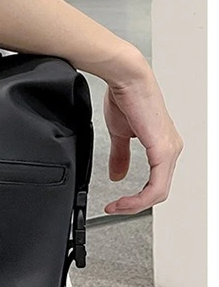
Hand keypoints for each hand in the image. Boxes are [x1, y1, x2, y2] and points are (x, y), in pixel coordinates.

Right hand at [103, 66, 182, 214]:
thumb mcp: (120, 133)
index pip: (156, 182)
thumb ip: (120, 156)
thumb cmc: (126, 97)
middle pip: (159, 192)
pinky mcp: (163, 150)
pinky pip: (156, 185)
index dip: (136, 198)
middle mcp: (171, 148)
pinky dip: (139, 198)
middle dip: (134, 205)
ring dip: (136, 204)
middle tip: (115, 208)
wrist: (126, 78)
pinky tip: (125, 200)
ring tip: (117, 206)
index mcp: (163, 145)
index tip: (116, 202)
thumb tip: (117, 174)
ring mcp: (169, 150)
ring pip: (159, 192)